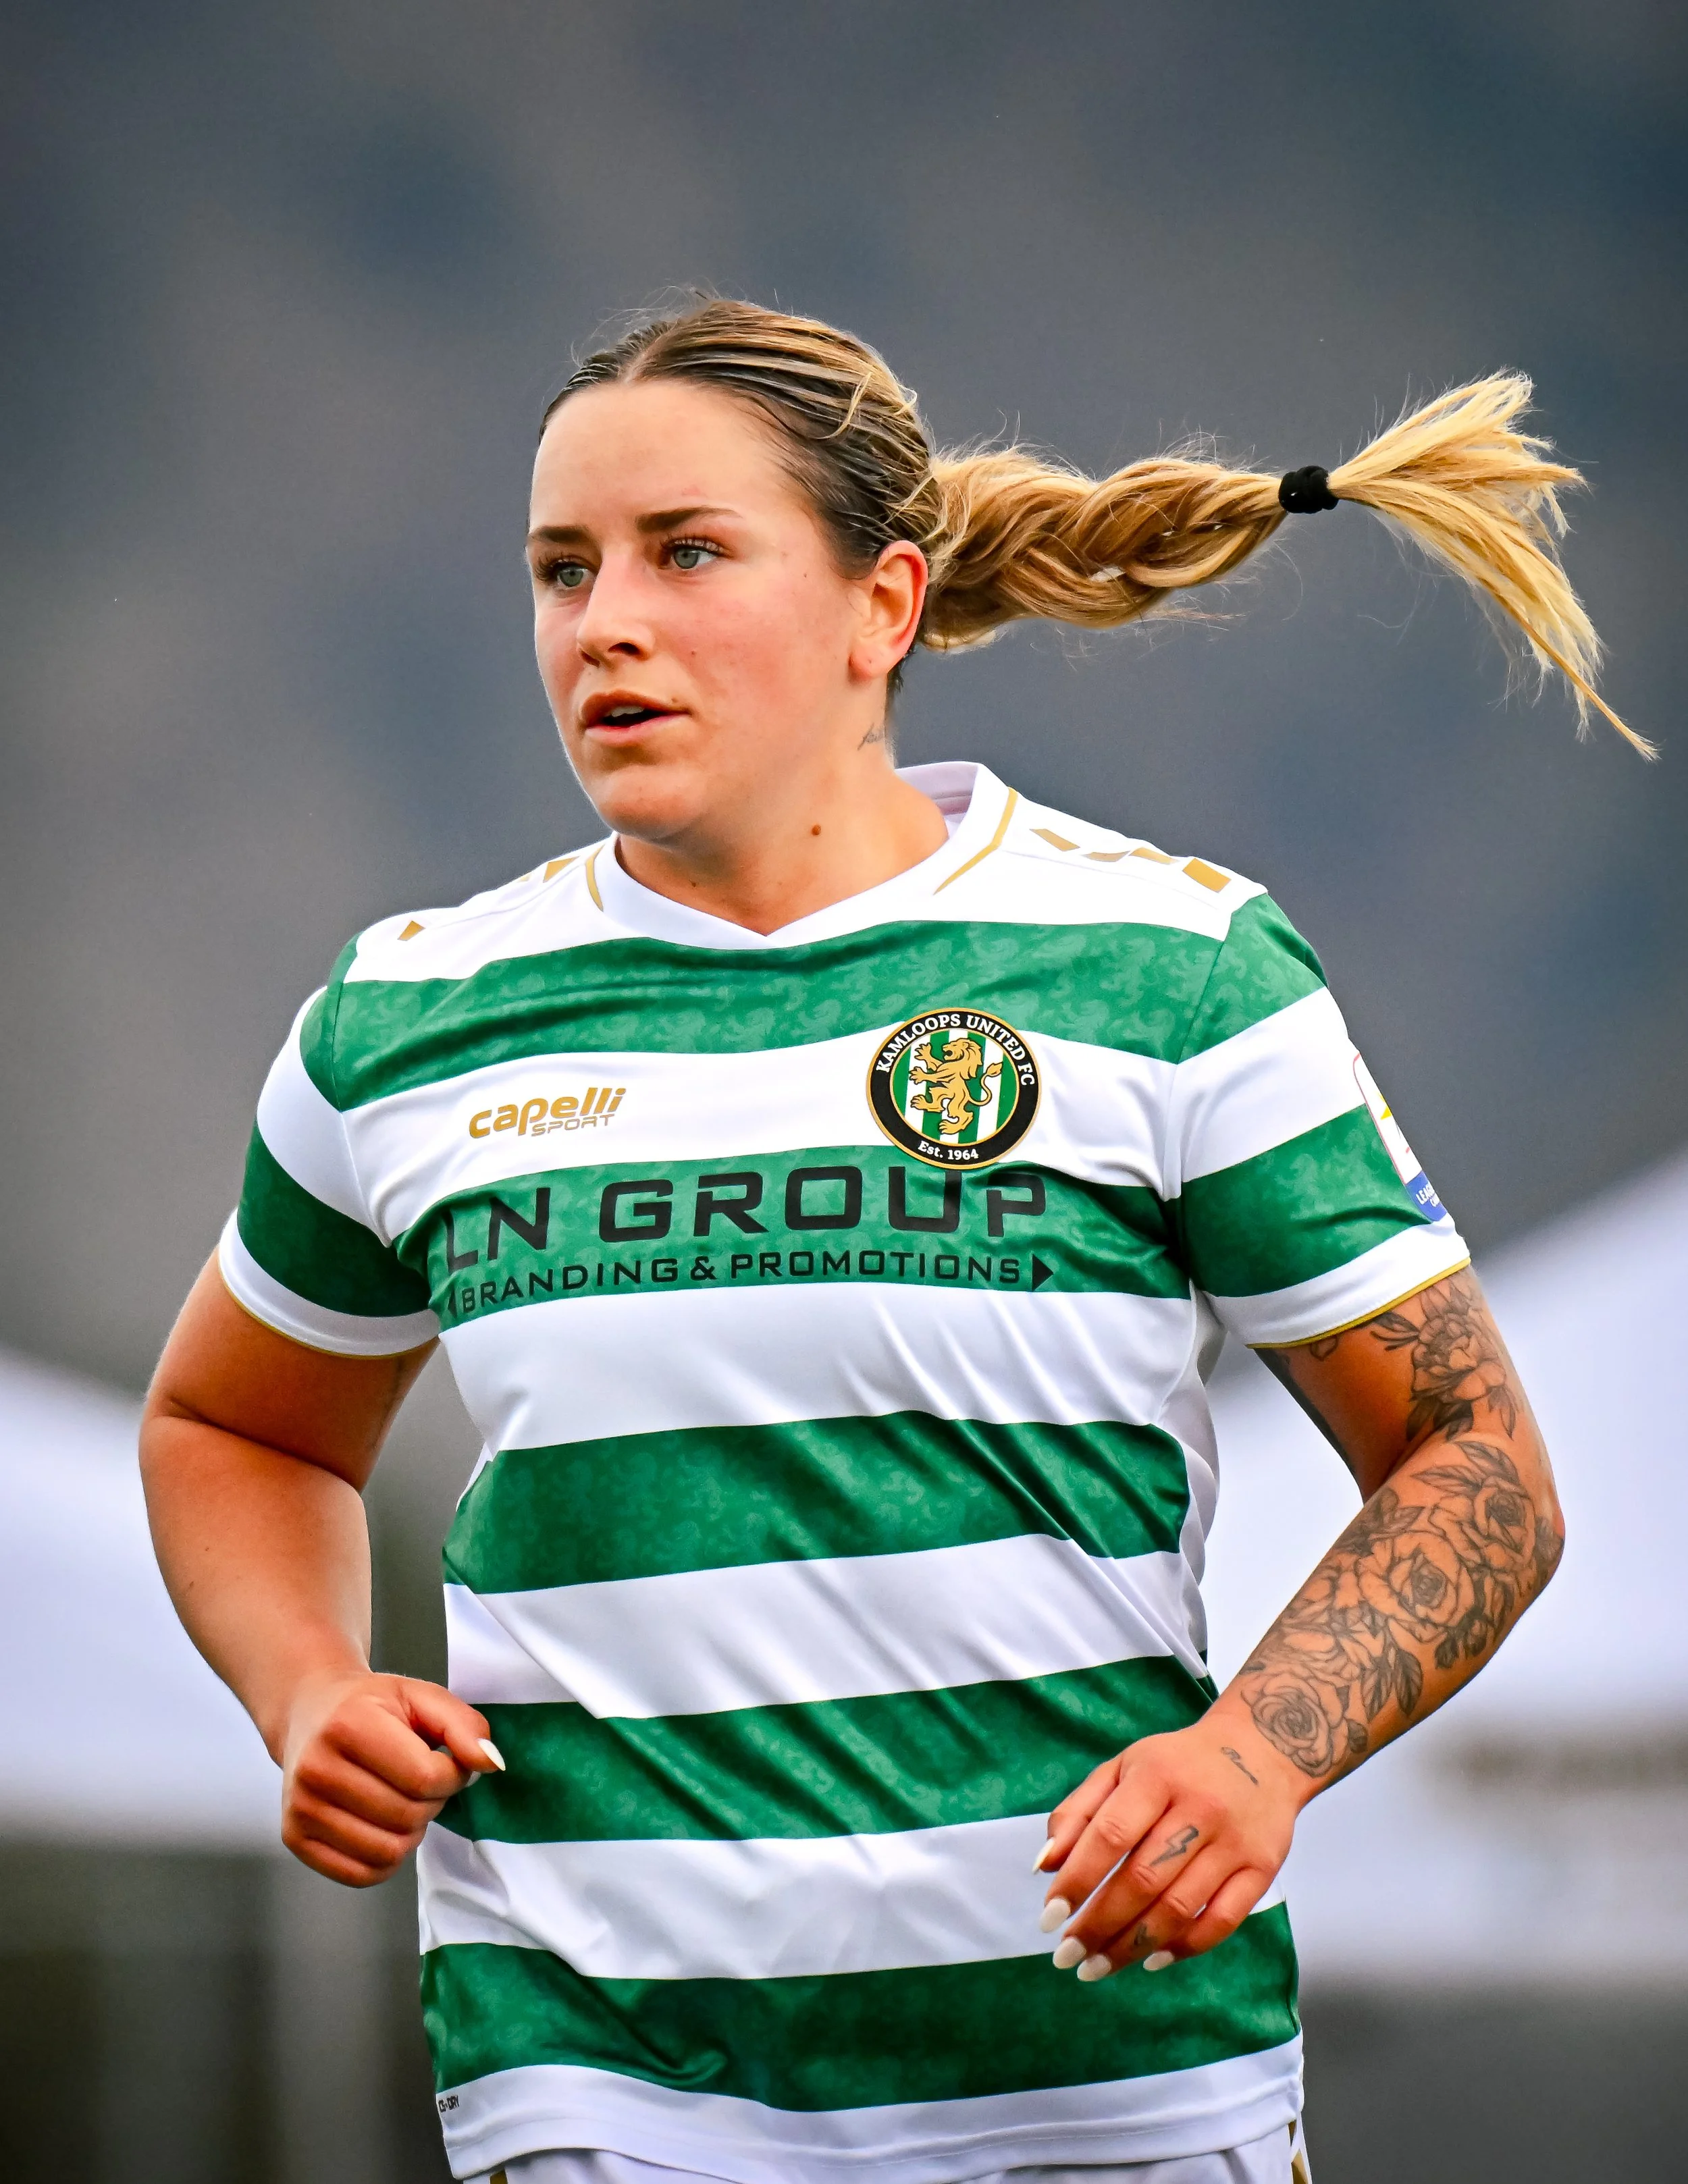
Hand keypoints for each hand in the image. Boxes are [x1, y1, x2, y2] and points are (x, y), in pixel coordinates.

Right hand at [279, 1668, 502, 1886]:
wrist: (310, 1711)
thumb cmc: (371, 1706)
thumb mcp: (421, 1697)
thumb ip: (464, 1725)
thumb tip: (492, 1763)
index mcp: (348, 1725)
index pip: (425, 1778)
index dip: (453, 1776)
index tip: (446, 1761)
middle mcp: (316, 1769)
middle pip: (408, 1817)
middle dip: (433, 1802)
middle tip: (422, 1779)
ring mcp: (301, 1807)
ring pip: (388, 1851)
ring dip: (411, 1831)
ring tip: (401, 1799)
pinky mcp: (294, 1838)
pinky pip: (362, 1874)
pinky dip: (387, 1858)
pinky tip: (383, 1824)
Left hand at [1037, 1704, 1307, 1980]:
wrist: (1262, 1749)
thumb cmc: (1177, 1765)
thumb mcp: (1123, 1768)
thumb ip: (1079, 1813)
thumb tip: (1044, 1866)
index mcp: (1157, 1775)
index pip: (1110, 1836)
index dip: (1077, 1880)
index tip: (1048, 1918)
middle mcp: (1199, 1808)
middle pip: (1143, 1880)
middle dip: (1099, 1925)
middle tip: (1067, 1955)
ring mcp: (1235, 1841)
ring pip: (1179, 1908)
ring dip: (1132, 1946)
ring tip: (1098, 1966)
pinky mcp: (1263, 1868)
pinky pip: (1222, 1921)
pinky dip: (1184, 1948)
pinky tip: (1151, 1959)